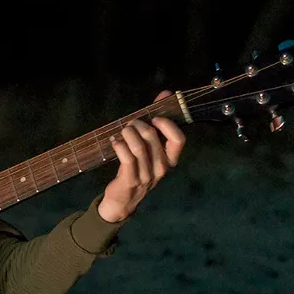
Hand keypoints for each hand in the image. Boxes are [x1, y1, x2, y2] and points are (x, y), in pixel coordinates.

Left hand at [99, 90, 187, 222]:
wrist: (123, 200)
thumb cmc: (137, 168)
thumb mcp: (150, 148)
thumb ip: (158, 122)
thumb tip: (166, 93)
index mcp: (170, 160)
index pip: (179, 140)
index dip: (167, 125)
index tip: (155, 117)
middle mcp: (162, 168)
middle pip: (153, 138)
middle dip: (139, 125)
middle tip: (130, 124)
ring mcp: (147, 176)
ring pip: (138, 147)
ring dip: (127, 134)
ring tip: (122, 132)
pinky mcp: (130, 180)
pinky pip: (126, 158)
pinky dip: (119, 145)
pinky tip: (114, 142)